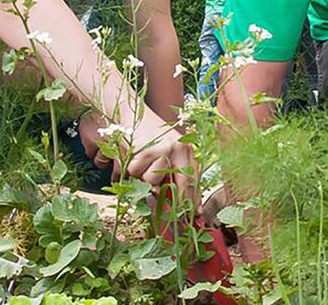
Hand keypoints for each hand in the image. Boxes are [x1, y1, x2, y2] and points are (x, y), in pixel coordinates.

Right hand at [78, 111, 196, 204]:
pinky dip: (132, 170)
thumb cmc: (146, 137)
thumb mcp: (164, 154)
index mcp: (187, 149)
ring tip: (142, 164)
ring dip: (144, 178)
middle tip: (170, 210)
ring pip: (154, 181)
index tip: (196, 214)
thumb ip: (171, 174)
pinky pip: (138, 173)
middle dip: (176, 200)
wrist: (130, 114)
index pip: (195, 179)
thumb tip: (174, 202)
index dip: (195, 198)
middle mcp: (181, 148)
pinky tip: (134, 156)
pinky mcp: (148, 149)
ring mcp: (165, 148)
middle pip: (182, 184)